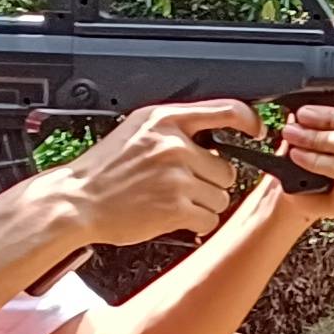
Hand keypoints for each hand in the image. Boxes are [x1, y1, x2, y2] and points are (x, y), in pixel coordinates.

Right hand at [42, 98, 260, 248]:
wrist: (77, 200)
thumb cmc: (105, 170)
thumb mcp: (137, 130)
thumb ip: (174, 127)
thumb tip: (215, 130)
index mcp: (165, 119)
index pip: (225, 110)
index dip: (249, 121)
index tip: (256, 131)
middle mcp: (173, 145)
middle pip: (227, 168)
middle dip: (211, 181)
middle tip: (182, 186)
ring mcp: (176, 176)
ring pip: (221, 196)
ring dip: (204, 204)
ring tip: (172, 200)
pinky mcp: (176, 207)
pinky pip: (209, 218)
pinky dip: (196, 223)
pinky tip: (172, 215)